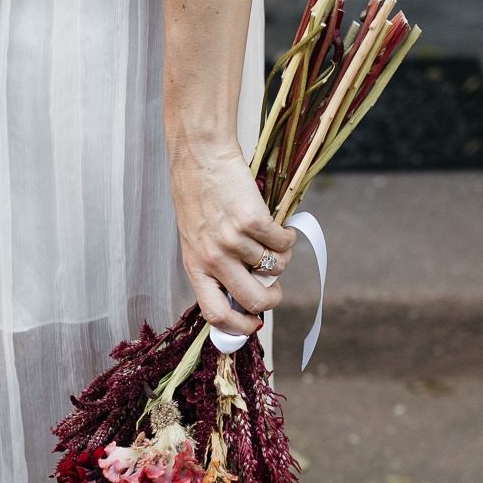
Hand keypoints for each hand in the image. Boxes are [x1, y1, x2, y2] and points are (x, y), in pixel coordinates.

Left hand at [169, 137, 294, 336]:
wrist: (200, 156)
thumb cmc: (198, 196)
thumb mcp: (195, 238)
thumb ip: (214, 264)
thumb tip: (246, 291)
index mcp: (195, 266)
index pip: (215, 313)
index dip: (238, 326)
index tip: (253, 324)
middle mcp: (213, 258)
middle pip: (252, 299)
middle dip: (272, 299)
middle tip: (276, 289)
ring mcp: (232, 241)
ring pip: (274, 267)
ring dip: (281, 257)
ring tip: (273, 241)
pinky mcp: (252, 221)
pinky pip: (282, 242)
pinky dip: (287, 237)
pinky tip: (280, 227)